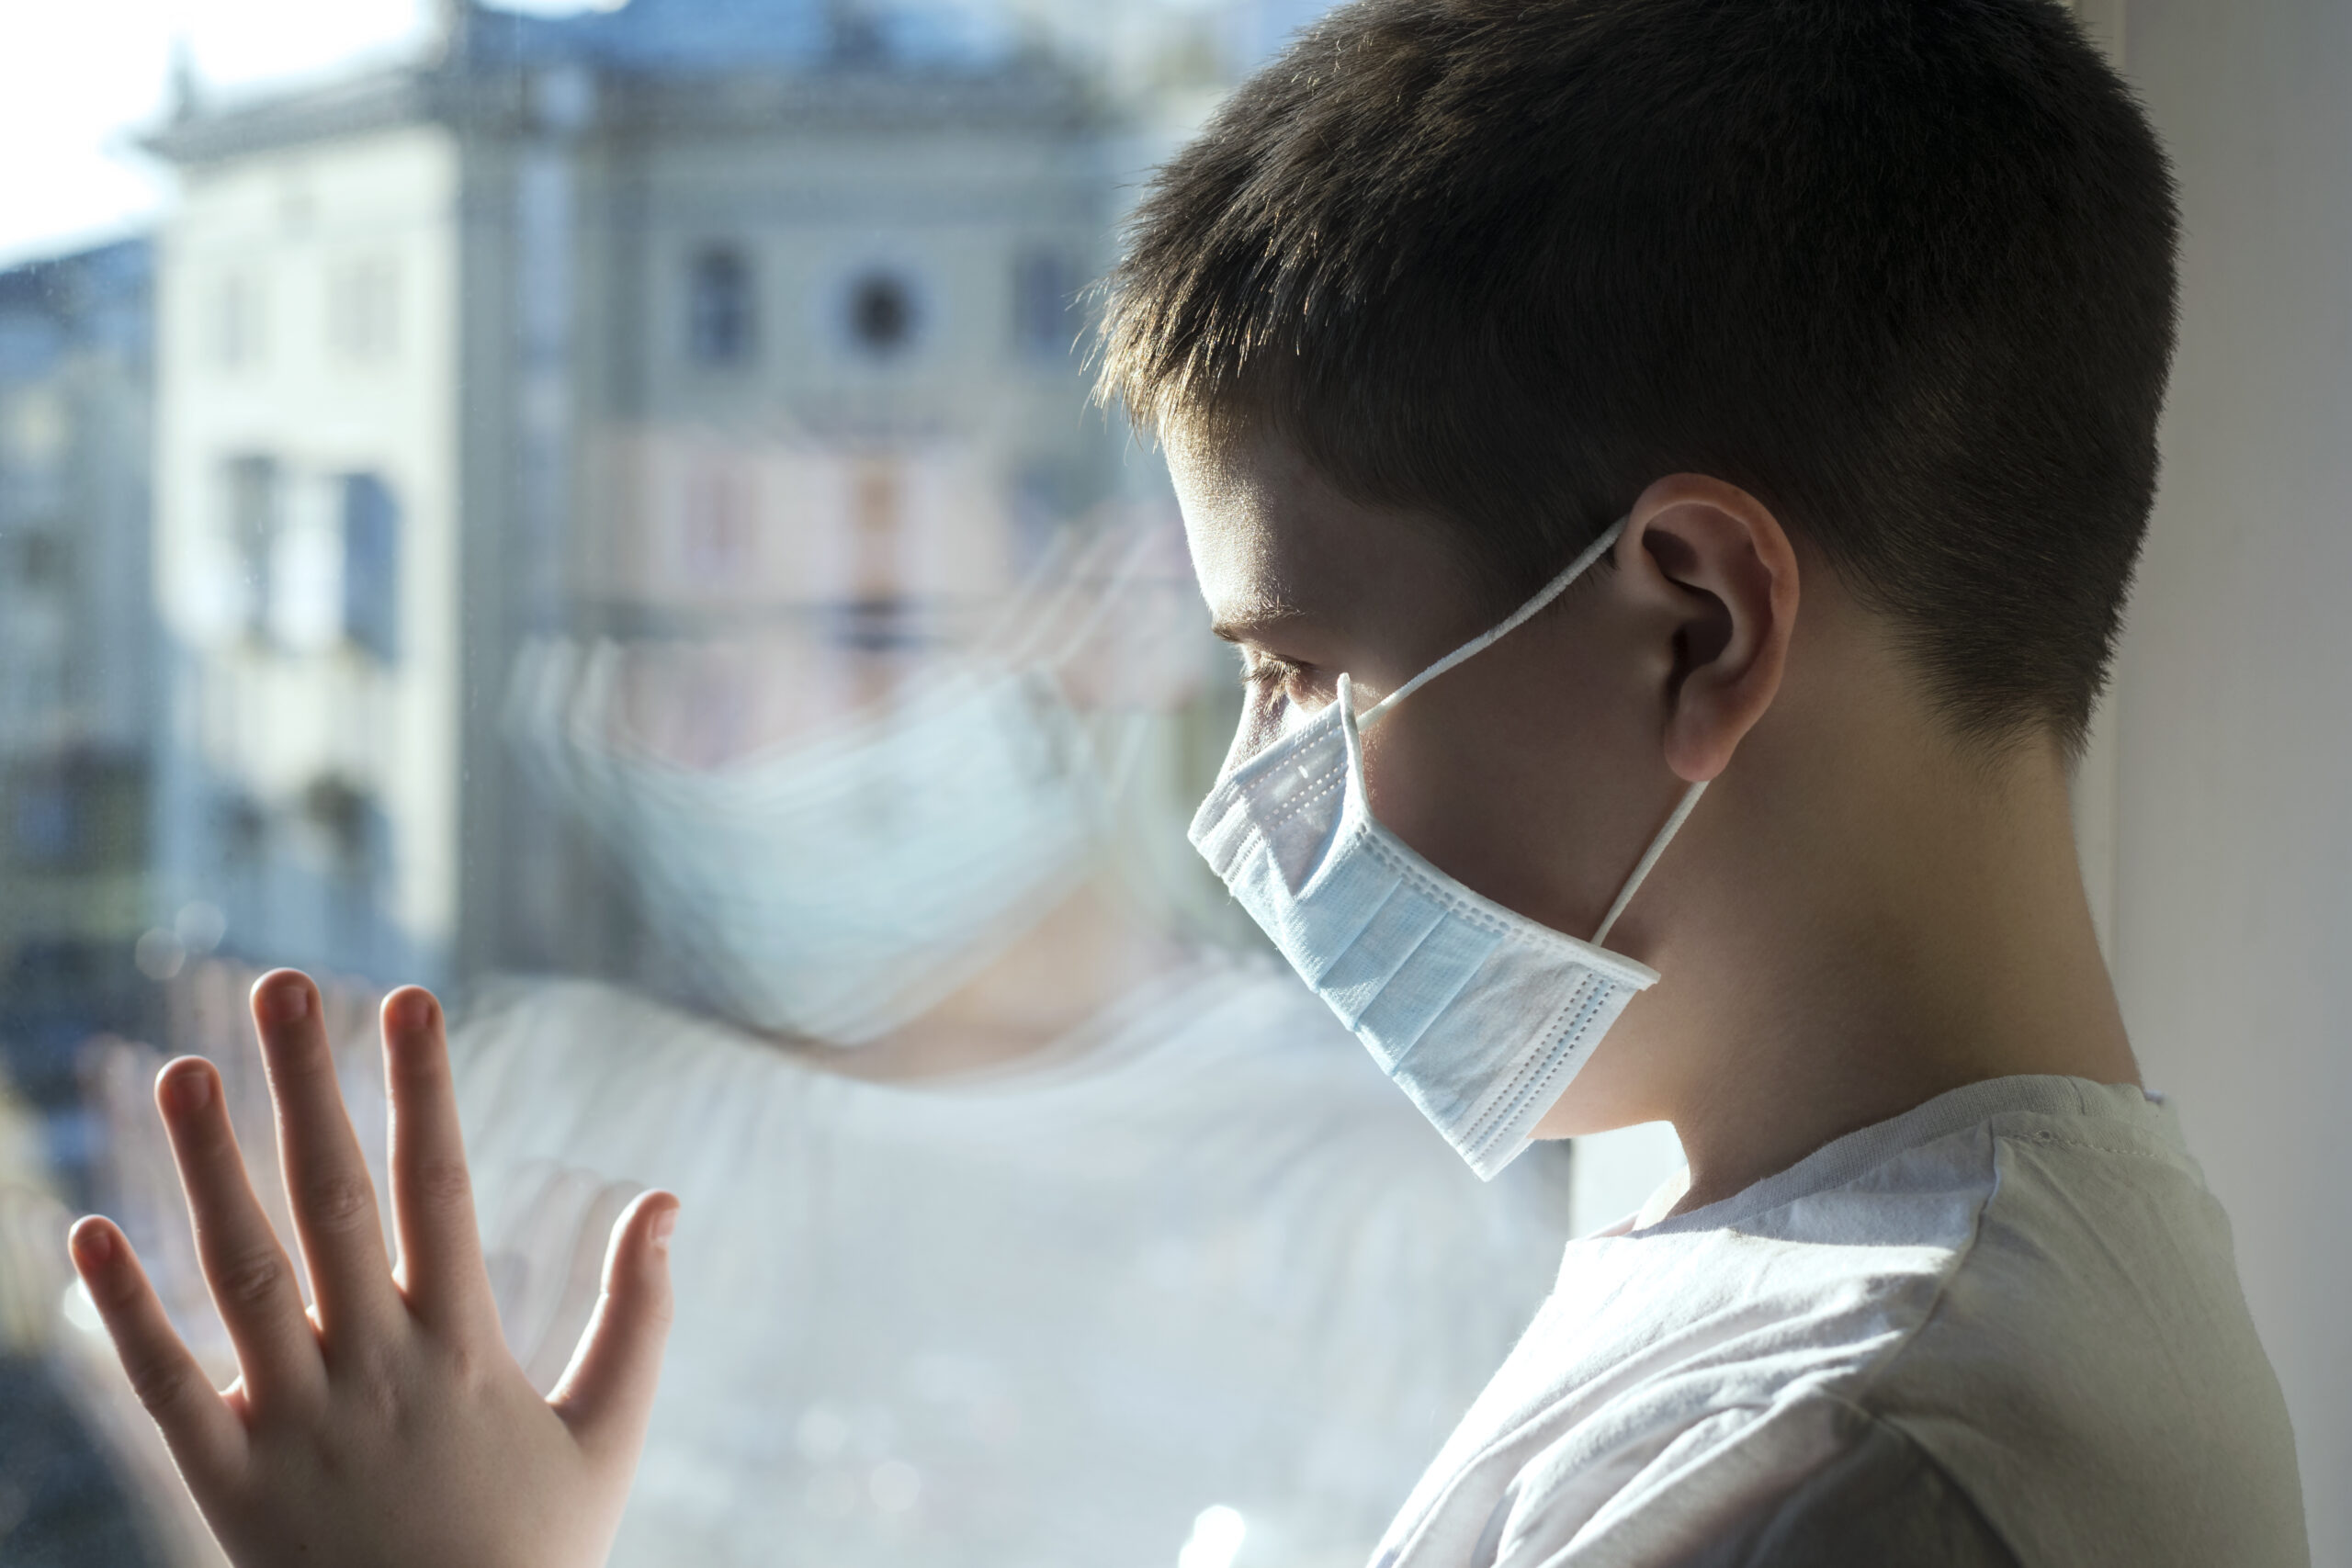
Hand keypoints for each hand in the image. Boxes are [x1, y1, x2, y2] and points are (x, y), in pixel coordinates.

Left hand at [65, 970, 679, 1567]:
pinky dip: (123, 1311)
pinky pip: (161, 1389)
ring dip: (209, 1169)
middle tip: (285, 987)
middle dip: (308, 1088)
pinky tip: (90, 1228)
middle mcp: (373, 1371)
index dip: (423, 1088)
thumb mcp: (608, 1437)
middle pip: (332, 1204)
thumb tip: (666, 1199)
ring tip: (185, 1071)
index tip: (408, 997)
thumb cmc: (535, 1558)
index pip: (441, 1187)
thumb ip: (641, 1316)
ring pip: (239, 1276)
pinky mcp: (222, 1485)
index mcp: (463, 1350)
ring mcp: (291, 1426)